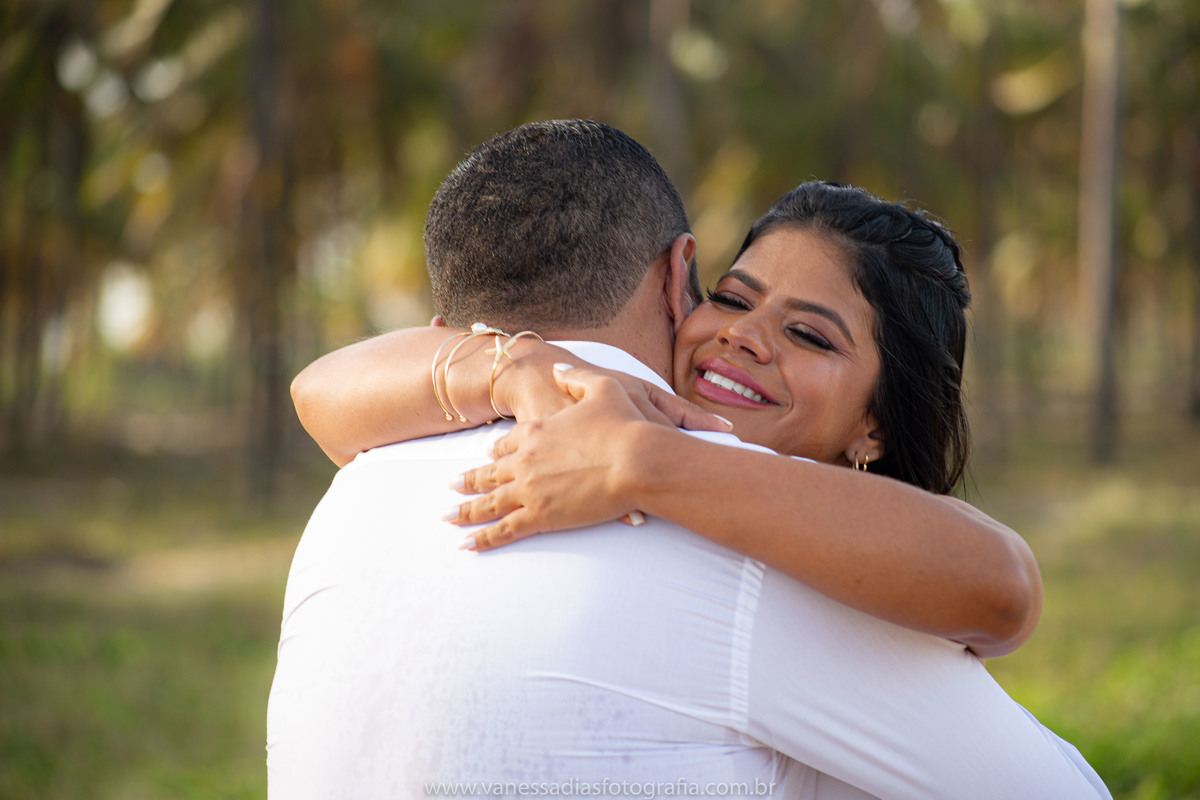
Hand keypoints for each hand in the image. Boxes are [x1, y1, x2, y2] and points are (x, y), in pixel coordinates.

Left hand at [445, 365, 728, 550]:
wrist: (637, 460)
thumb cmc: (625, 425)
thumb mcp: (602, 387)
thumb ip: (575, 377)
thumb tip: (557, 369)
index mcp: (535, 431)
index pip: (507, 444)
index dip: (497, 451)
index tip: (488, 455)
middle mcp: (525, 461)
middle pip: (489, 473)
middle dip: (469, 481)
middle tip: (452, 486)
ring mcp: (529, 489)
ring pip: (489, 503)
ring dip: (467, 511)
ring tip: (449, 517)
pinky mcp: (541, 516)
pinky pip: (504, 529)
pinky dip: (484, 538)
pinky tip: (468, 545)